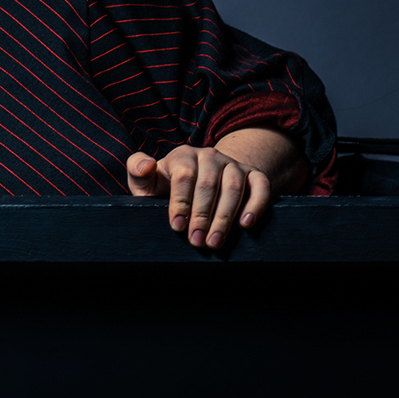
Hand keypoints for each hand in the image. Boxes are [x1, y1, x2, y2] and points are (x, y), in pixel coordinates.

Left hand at [126, 145, 270, 249]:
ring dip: (225, 217)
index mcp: (183, 156)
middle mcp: (209, 155)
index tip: (178, 226)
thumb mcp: (148, 181)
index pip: (184, 175)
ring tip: (216, 242)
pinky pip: (261, 186)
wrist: (201, 181)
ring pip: (233, 186)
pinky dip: (257, 204)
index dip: (181, 202)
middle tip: (196, 241)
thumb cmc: (168, 187)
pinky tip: (246, 224)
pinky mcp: (253, 175)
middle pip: (208, 184)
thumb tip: (146, 165)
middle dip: (202, 216)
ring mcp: (233, 164)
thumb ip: (138, 171)